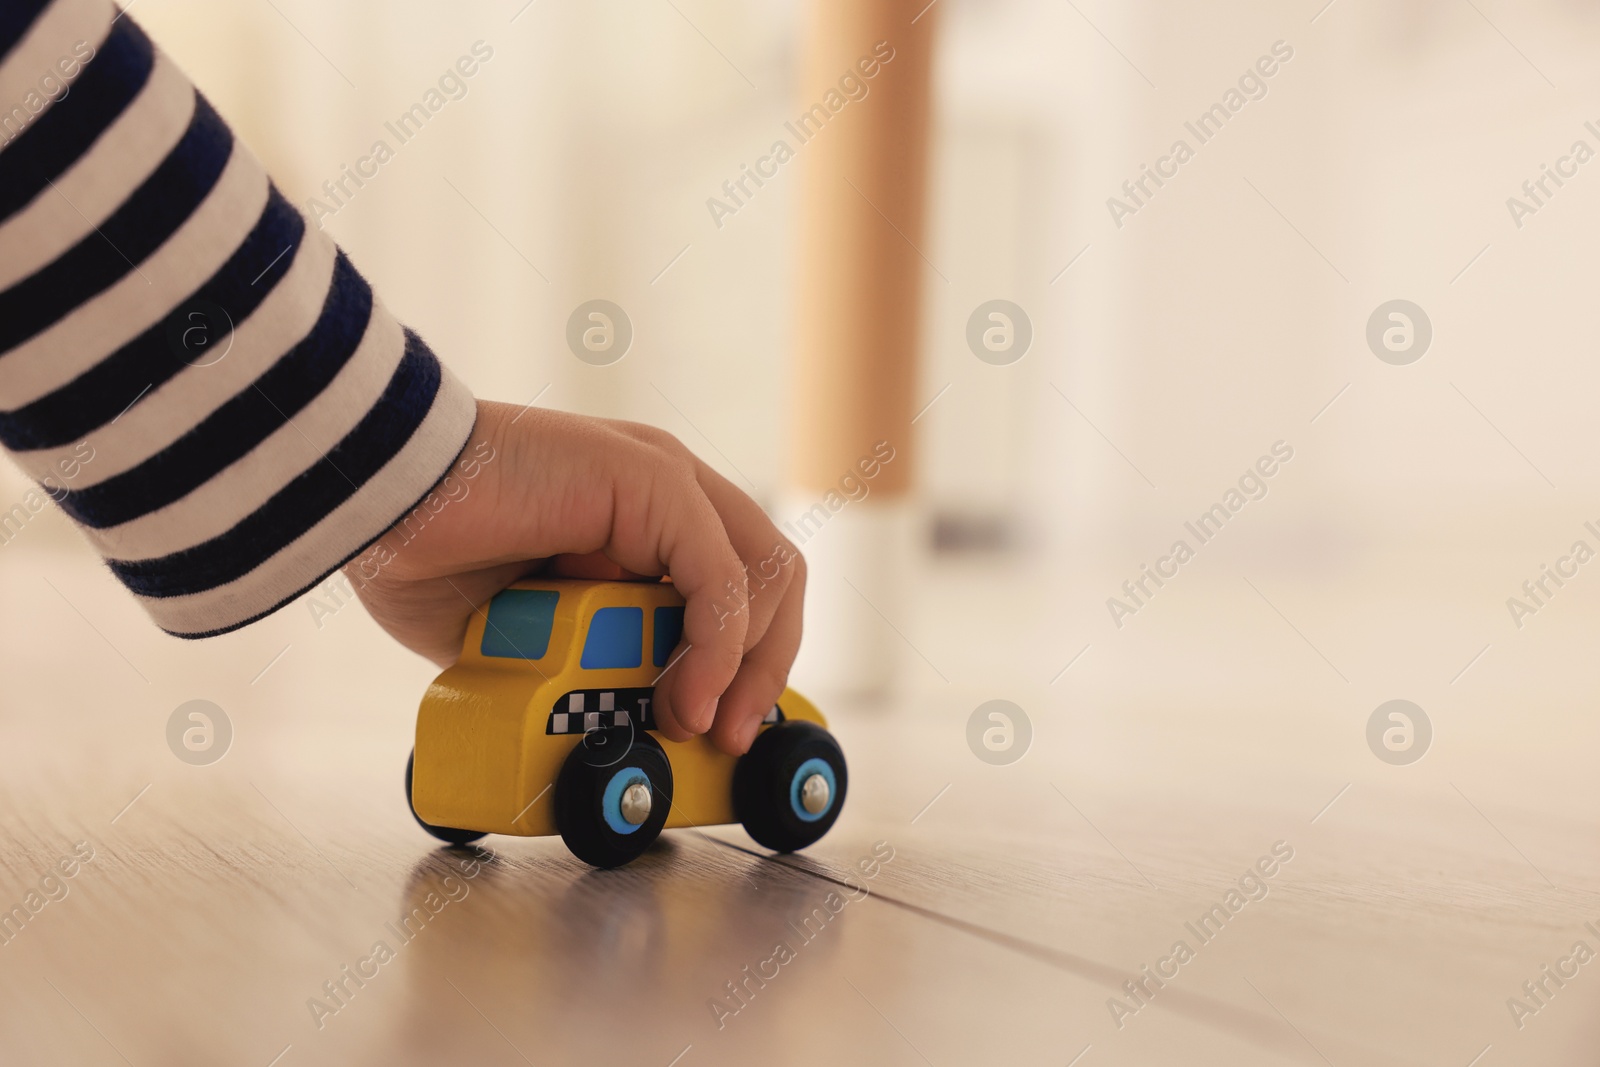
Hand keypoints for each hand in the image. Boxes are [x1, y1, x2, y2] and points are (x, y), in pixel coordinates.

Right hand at [345, 400, 804, 755]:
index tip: (713, 732)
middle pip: (774, 579)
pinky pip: (719, 579)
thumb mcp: (526, 637)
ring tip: (694, 725)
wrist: (371, 496)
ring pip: (764, 577)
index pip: (743, 587)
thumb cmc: (425, 553)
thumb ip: (583, 667)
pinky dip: (715, 650)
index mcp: (643, 517)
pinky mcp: (650, 479)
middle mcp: (668, 490)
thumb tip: (615, 726)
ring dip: (744, 668)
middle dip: (763, 671)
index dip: (746, 665)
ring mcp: (665, 477)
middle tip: (723, 739)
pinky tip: (683, 699)